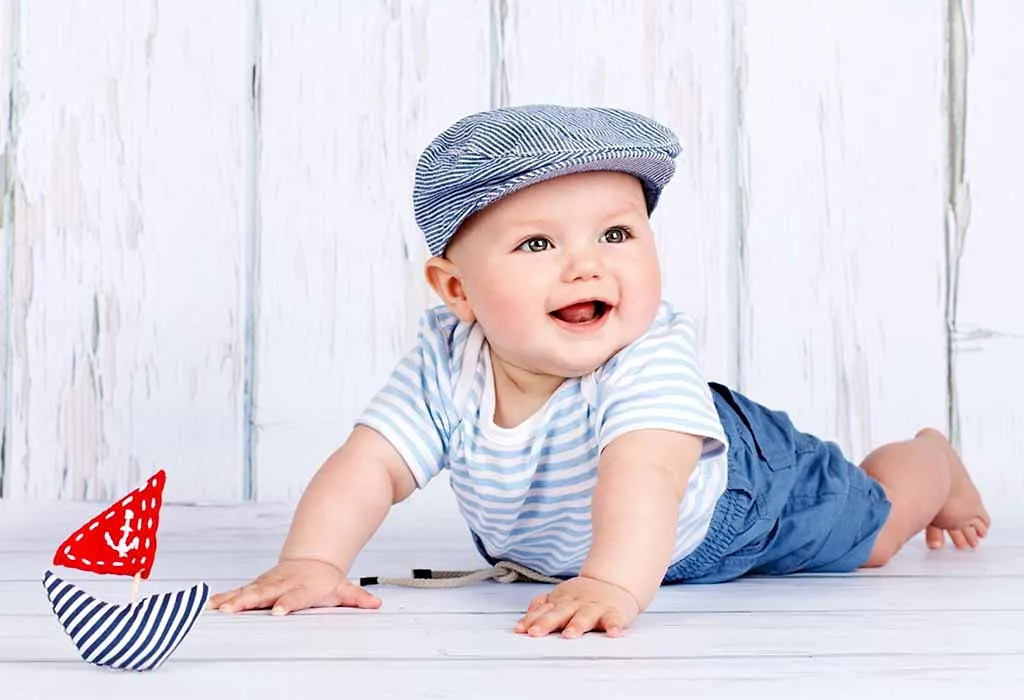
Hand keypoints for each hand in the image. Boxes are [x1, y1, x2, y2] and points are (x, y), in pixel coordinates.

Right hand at [208, 558, 381, 615]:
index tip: (277, 611)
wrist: (311, 561)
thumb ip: (356, 598)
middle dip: (248, 601)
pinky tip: (210, 604)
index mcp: (301, 588)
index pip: (294, 597)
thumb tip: (374, 603)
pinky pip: (238, 592)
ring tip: (217, 608)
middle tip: (233, 610)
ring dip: (231, 600)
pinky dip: (224, 597)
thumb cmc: (323, 580)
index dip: (286, 603)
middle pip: (264, 593)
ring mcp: (267, 584)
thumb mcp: (342, 588)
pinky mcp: (256, 586)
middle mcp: (281, 585)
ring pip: (247, 591)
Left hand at [514, 575, 640, 638]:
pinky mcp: (613, 612)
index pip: (543, 611)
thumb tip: (528, 612)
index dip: (531, 620)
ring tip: (569, 634)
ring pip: (584, 616)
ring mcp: (594, 608)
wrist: (613, 583)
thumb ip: (543, 604)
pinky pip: (614, 620)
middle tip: (535, 632)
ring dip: (576, 625)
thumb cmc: (584, 595)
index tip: (520, 630)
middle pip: (559, 613)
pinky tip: (613, 633)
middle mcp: (576, 604)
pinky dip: (614, 626)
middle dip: (546, 623)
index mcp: (562, 602)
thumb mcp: (561, 596)